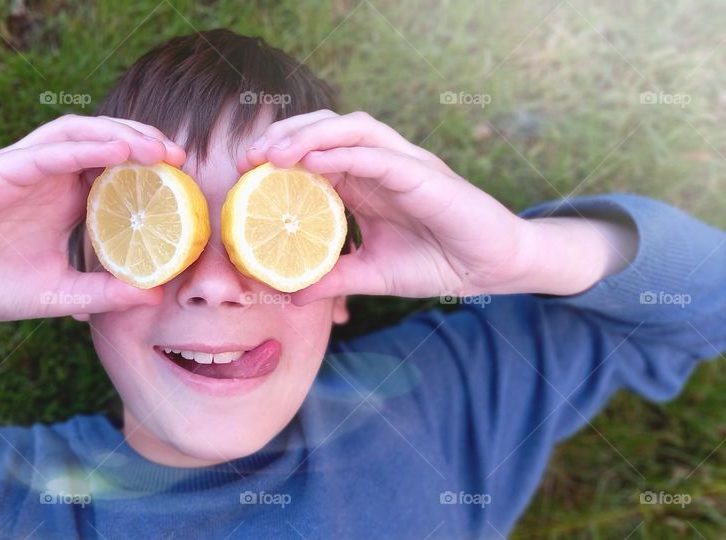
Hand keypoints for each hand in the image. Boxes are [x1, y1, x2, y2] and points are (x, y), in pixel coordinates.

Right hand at [0, 115, 184, 372]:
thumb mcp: (59, 294)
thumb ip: (103, 292)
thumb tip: (154, 296)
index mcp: (60, 199)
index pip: (110, 166)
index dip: (147, 162)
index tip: (183, 174)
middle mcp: (43, 177)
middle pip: (99, 139)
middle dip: (141, 139)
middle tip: (178, 154)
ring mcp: (18, 170)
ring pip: (73, 133)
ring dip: (116, 134)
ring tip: (153, 148)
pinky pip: (42, 151)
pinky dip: (80, 147)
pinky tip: (114, 152)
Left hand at [241, 110, 635, 304]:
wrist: (494, 268)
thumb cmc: (439, 263)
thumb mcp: (373, 274)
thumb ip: (333, 278)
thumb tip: (290, 293)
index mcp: (367, 182)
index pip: (317, 153)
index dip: (280, 154)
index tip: (244, 172)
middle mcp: (382, 164)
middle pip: (327, 129)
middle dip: (286, 135)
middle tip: (249, 158)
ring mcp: (404, 164)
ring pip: (351, 129)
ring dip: (309, 135)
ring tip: (273, 155)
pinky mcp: (423, 173)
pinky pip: (378, 154)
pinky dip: (344, 153)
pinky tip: (313, 162)